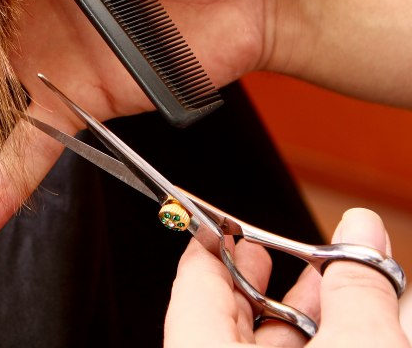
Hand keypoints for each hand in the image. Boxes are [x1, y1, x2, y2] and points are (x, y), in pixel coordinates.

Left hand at [165, 208, 409, 346]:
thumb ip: (356, 287)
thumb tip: (363, 229)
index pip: (193, 279)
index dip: (214, 240)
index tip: (225, 221)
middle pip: (219, 313)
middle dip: (256, 278)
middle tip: (268, 248)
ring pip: (248, 346)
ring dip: (290, 316)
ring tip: (323, 286)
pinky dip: (300, 347)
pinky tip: (336, 332)